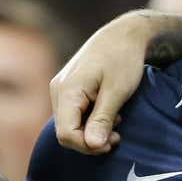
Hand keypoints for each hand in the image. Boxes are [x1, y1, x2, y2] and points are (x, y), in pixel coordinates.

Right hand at [50, 17, 156, 154]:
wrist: (124, 34)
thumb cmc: (123, 59)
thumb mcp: (117, 91)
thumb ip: (102, 119)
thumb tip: (93, 145)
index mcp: (66, 90)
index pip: (66, 134)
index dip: (87, 146)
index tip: (113, 142)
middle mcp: (57, 90)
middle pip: (65, 132)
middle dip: (90, 140)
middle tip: (117, 136)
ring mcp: (60, 89)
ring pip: (69, 125)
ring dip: (92, 131)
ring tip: (116, 122)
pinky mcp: (67, 89)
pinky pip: (73, 115)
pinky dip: (90, 121)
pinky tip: (108, 114)